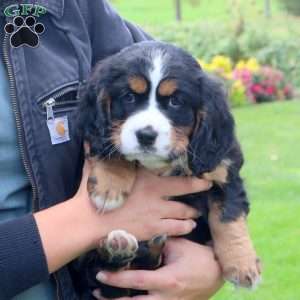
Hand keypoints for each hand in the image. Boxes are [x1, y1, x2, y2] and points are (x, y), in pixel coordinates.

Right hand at [74, 162, 212, 245]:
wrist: (90, 221)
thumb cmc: (94, 193)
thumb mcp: (98, 169)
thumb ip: (98, 154)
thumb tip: (89, 139)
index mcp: (146, 175)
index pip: (171, 168)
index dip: (187, 167)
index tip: (199, 167)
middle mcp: (156, 192)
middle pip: (185, 187)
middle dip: (199, 186)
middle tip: (208, 185)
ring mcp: (157, 211)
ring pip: (183, 210)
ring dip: (193, 210)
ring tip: (197, 212)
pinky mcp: (154, 228)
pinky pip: (176, 228)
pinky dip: (185, 226)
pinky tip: (190, 226)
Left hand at [94, 238, 223, 299]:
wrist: (217, 271)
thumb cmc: (197, 256)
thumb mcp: (178, 245)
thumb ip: (158, 243)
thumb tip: (139, 240)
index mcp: (167, 280)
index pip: (136, 281)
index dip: (117, 279)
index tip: (101, 274)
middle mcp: (166, 298)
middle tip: (97, 291)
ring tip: (106, 298)